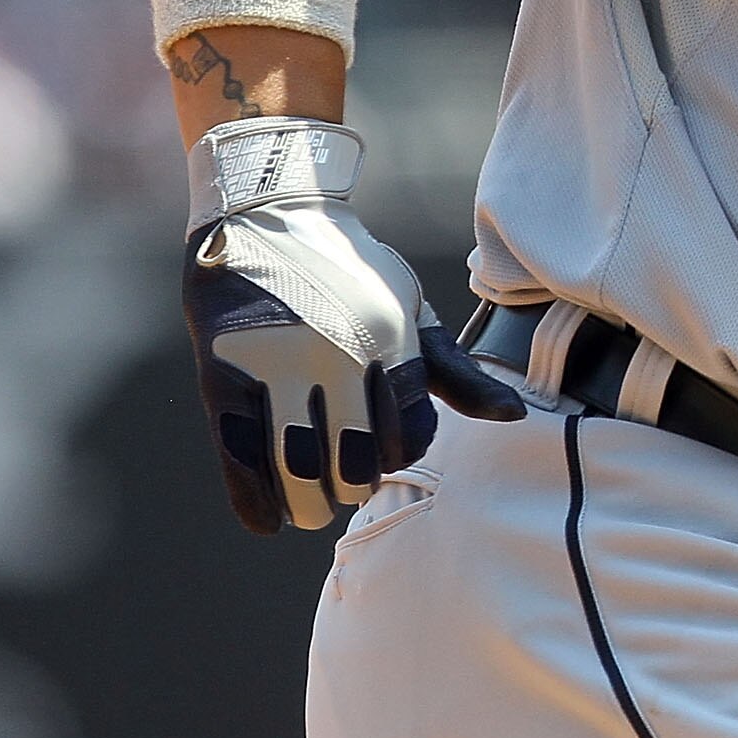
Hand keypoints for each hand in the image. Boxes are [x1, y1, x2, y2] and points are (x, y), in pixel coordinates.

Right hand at [180, 120, 523, 532]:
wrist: (269, 217)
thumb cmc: (354, 275)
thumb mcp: (413, 312)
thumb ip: (457, 373)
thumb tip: (513, 417)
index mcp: (391, 339)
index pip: (409, 437)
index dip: (399, 455)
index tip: (386, 452)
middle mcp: (336, 353)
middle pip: (355, 461)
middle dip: (353, 485)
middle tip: (346, 486)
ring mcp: (276, 365)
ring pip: (299, 467)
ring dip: (309, 502)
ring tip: (312, 506)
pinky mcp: (225, 375)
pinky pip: (241, 457)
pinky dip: (256, 500)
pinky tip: (270, 520)